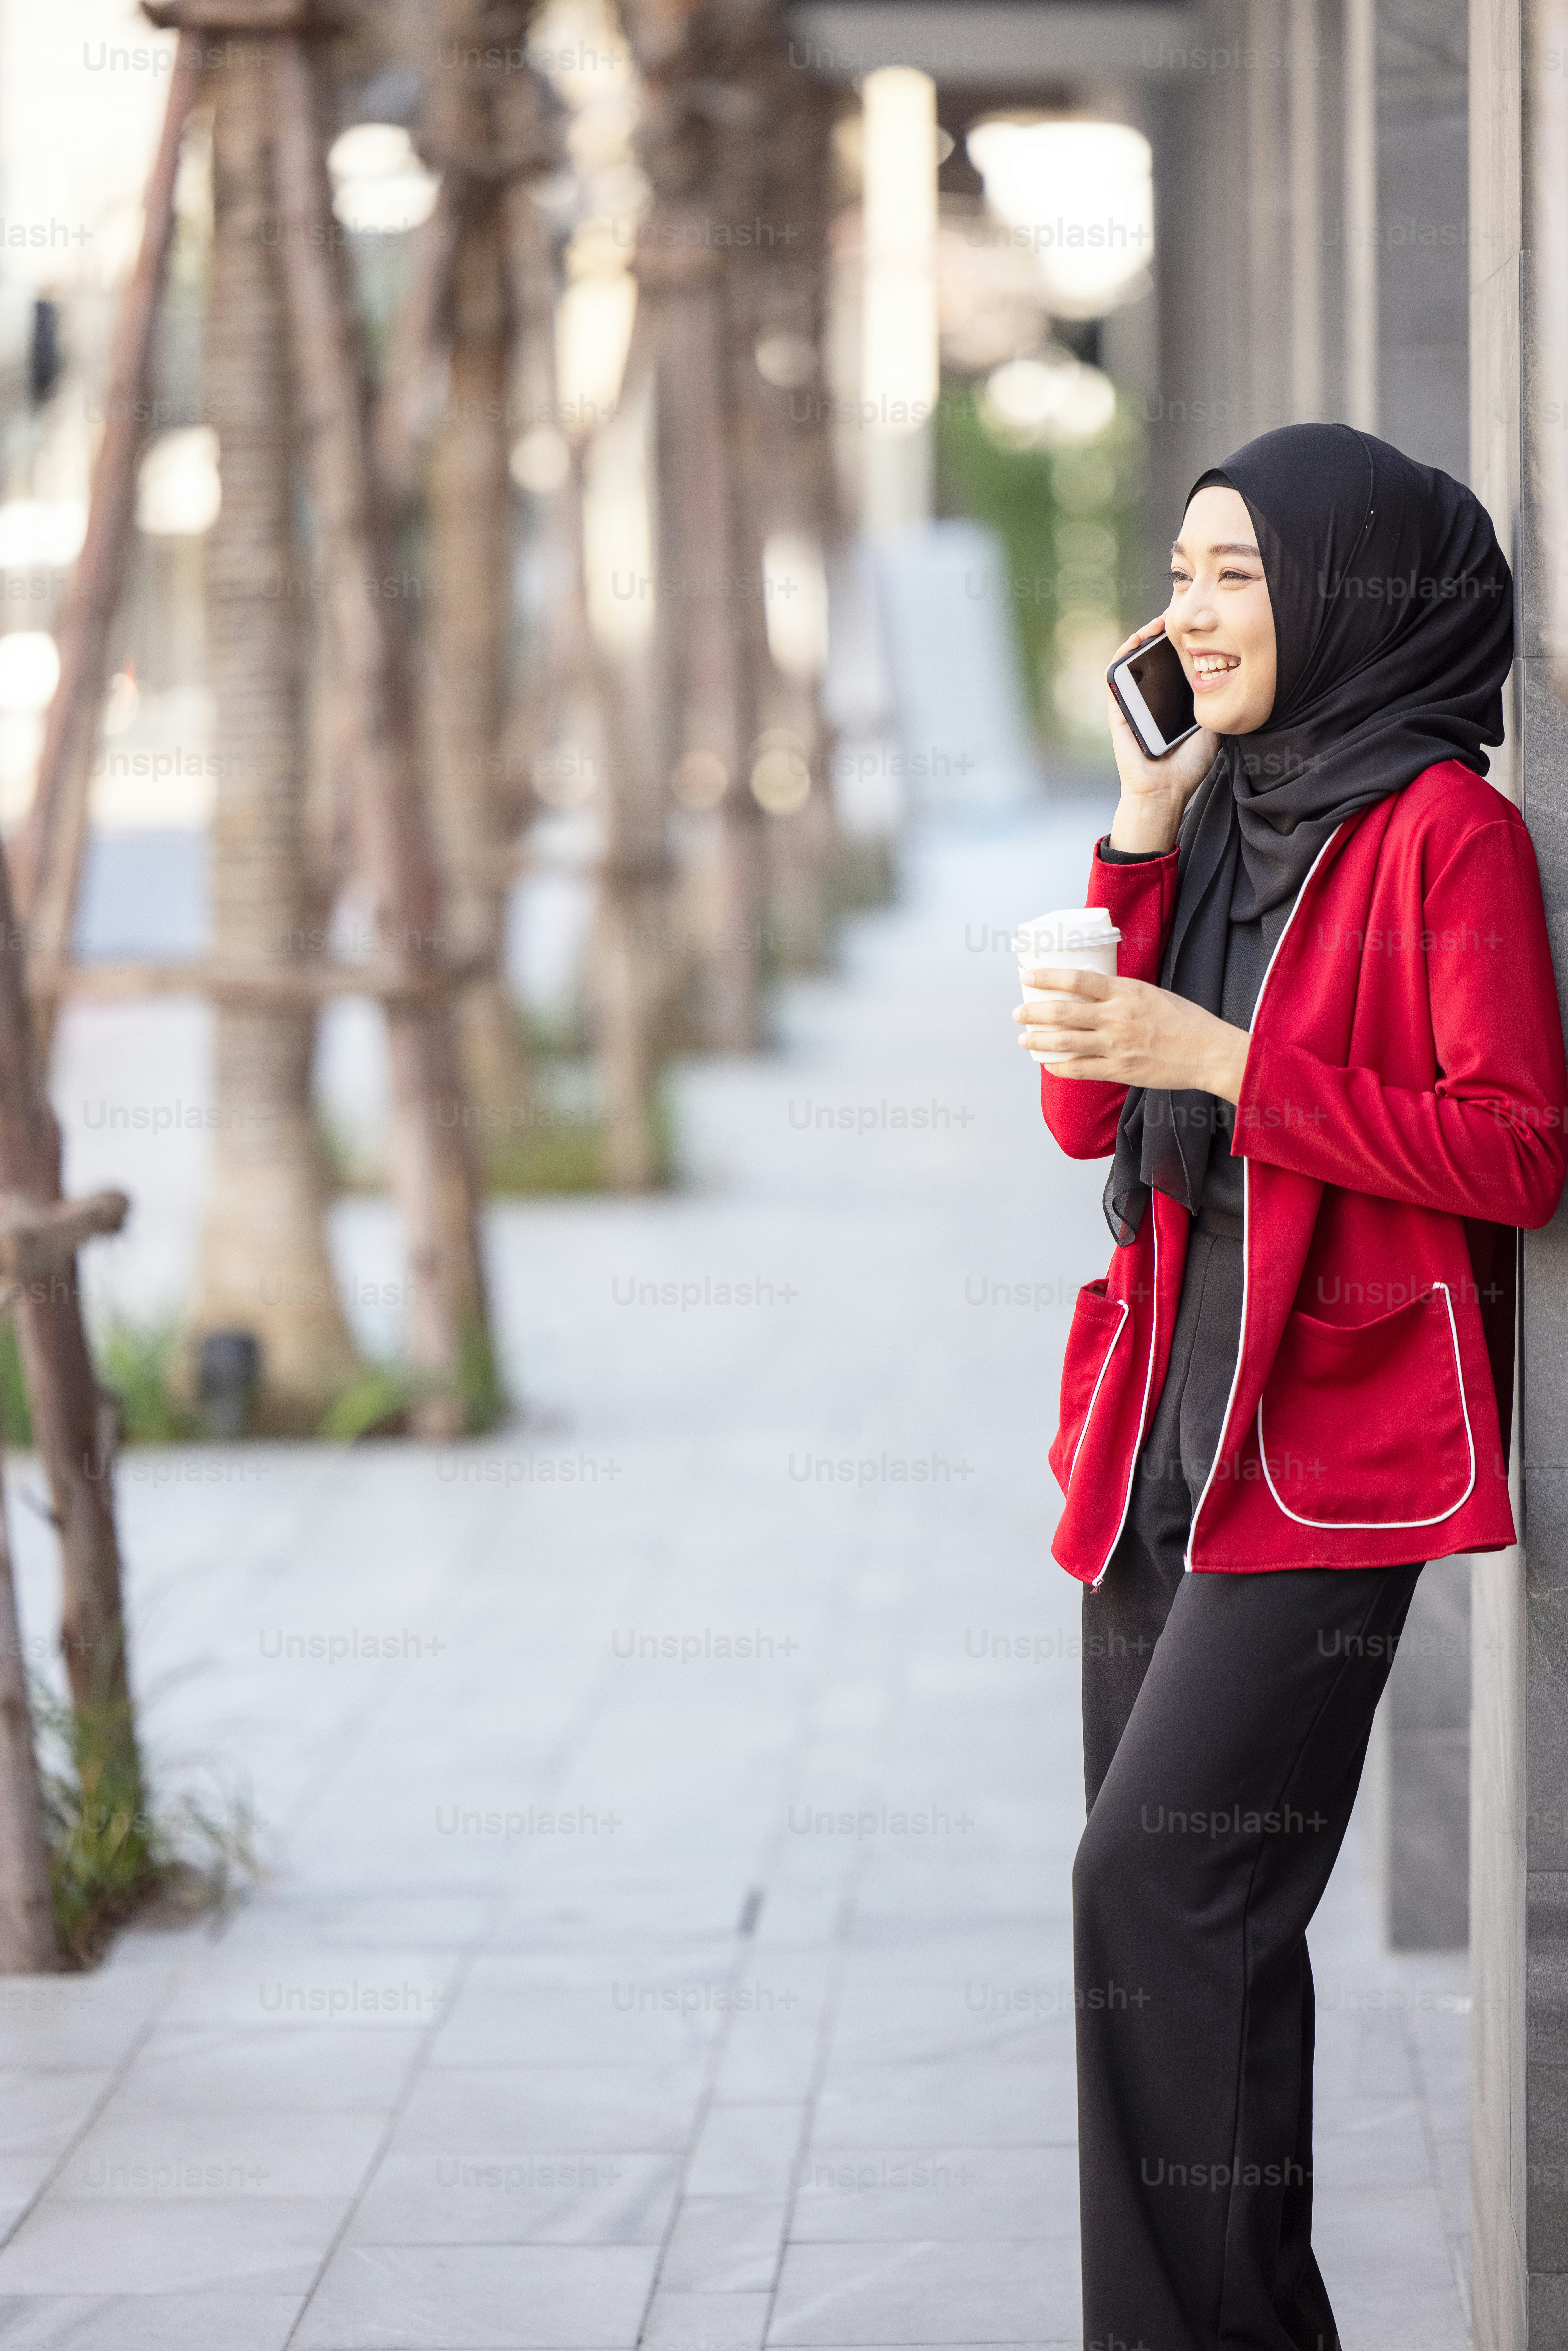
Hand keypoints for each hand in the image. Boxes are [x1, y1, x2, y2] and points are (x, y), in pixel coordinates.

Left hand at [1016, 967, 1249, 1103]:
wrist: (1207, 1052)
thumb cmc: (1184, 1020)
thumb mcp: (1152, 993)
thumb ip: (1121, 994)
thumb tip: (1092, 992)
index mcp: (1125, 992)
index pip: (1077, 980)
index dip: (1047, 977)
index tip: (1028, 976)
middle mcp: (1116, 1017)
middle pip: (1062, 1012)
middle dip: (1033, 1012)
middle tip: (1018, 1013)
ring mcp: (1116, 1046)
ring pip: (1065, 1042)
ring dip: (1039, 1041)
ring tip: (1024, 1039)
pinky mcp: (1119, 1070)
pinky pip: (1080, 1070)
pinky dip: (1060, 1067)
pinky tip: (1049, 1065)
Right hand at [1106, 617, 1219, 853]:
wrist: (1165, 790)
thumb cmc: (1187, 766)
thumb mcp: (1211, 728)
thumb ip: (1215, 705)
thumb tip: (1231, 678)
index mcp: (1172, 701)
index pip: (1175, 663)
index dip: (1184, 642)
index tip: (1199, 626)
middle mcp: (1151, 698)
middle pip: (1154, 657)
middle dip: (1164, 633)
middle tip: (1178, 614)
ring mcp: (1132, 701)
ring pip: (1134, 660)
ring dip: (1143, 636)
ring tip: (1159, 621)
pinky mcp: (1117, 708)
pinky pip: (1115, 675)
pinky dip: (1123, 653)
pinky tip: (1138, 639)